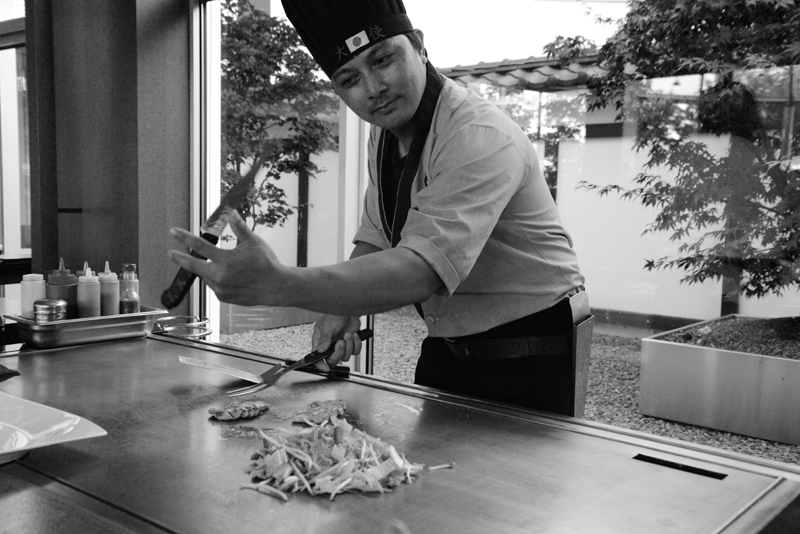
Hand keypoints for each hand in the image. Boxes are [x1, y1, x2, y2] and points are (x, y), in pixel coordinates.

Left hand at [167, 210, 285, 306]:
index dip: (184, 237)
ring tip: (221, 265)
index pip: (199, 246)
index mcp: (225, 260)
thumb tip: (231, 212)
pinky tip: (228, 276)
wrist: (276, 287)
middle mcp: (220, 276)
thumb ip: (239, 227)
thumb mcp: (253, 242)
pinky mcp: (223, 297)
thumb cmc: (266, 263)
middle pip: (193, 265)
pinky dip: (216, 279)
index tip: (173, 232)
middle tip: (171, 253)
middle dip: (180, 258)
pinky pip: (213, 286)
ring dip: (206, 268)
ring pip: (205, 276)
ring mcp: (220, 289)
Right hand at [312, 315, 362, 371]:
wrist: (349, 309)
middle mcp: (329, 346)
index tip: (326, 368)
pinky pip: (355, 352)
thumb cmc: (334, 314)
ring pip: (345, 357)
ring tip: (348, 334)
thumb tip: (320, 350)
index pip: (317, 358)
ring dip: (349, 346)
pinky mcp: (351, 345)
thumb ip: (324, 338)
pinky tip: (355, 334)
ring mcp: (341, 347)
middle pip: (333, 360)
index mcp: (320, 342)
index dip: (320, 365)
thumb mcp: (327, 325)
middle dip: (338, 353)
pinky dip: (356, 344)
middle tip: (341, 342)